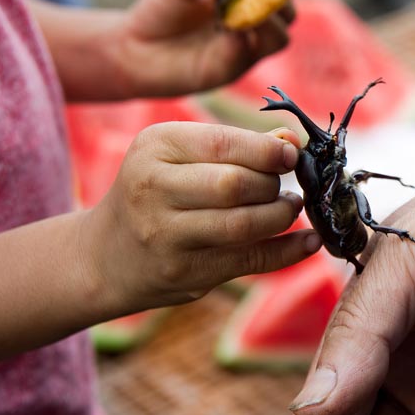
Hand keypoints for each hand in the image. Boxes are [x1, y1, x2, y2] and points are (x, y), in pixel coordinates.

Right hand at [83, 122, 319, 312]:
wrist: (105, 255)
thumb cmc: (157, 191)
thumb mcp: (181, 155)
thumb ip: (236, 145)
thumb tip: (292, 141)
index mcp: (155, 147)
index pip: (224, 143)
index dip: (268, 151)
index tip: (292, 155)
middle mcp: (153, 189)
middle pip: (235, 185)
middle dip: (272, 185)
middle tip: (284, 187)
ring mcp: (166, 235)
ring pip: (243, 225)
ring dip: (280, 216)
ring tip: (290, 208)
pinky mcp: (185, 273)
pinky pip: (249, 261)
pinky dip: (288, 251)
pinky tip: (309, 242)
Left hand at [118, 0, 292, 96]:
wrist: (136, 48)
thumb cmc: (162, 10)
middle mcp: (253, 26)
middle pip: (288, 16)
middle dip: (281, 1)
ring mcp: (244, 50)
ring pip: (278, 39)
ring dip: (269, 23)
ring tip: (248, 11)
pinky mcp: (229, 70)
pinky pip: (246, 55)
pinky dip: (241, 40)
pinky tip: (227, 27)